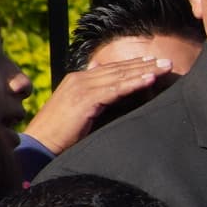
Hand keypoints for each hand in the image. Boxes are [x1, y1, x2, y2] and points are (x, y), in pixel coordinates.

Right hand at [20, 40, 188, 155]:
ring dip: (145, 71)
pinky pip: (116, 89)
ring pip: (120, 76)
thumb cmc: (59, 133)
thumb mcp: (76, 110)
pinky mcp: (86, 99)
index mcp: (77, 79)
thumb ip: (91, 97)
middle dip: (144, 64)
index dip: (132, 65)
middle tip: (167, 61)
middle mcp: (80, 79)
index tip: (153, 62)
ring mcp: (82, 87)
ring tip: (166, 67)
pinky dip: (134, 83)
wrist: (39, 145)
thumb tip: (108, 92)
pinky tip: (151, 79)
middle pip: (118, 69)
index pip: (110, 68)